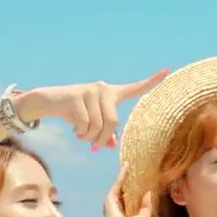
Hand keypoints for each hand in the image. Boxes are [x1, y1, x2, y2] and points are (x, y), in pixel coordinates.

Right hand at [18, 68, 169, 149]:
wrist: (48, 101)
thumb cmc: (73, 112)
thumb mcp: (90, 123)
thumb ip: (104, 133)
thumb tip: (113, 145)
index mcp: (112, 94)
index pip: (135, 88)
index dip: (152, 81)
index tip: (168, 71)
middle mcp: (104, 88)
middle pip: (113, 123)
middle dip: (102, 139)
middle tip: (94, 145)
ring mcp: (91, 90)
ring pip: (98, 126)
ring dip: (89, 137)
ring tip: (81, 135)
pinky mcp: (77, 95)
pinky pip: (84, 123)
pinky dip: (80, 133)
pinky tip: (74, 131)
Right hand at [102, 163, 152, 216]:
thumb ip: (146, 205)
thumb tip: (149, 192)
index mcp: (127, 212)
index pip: (133, 197)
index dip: (138, 188)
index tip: (145, 179)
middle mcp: (119, 206)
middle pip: (127, 189)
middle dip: (133, 179)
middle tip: (140, 167)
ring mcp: (114, 201)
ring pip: (122, 184)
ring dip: (127, 174)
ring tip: (134, 162)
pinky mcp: (110, 198)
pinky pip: (118, 184)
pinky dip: (122, 174)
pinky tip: (127, 165)